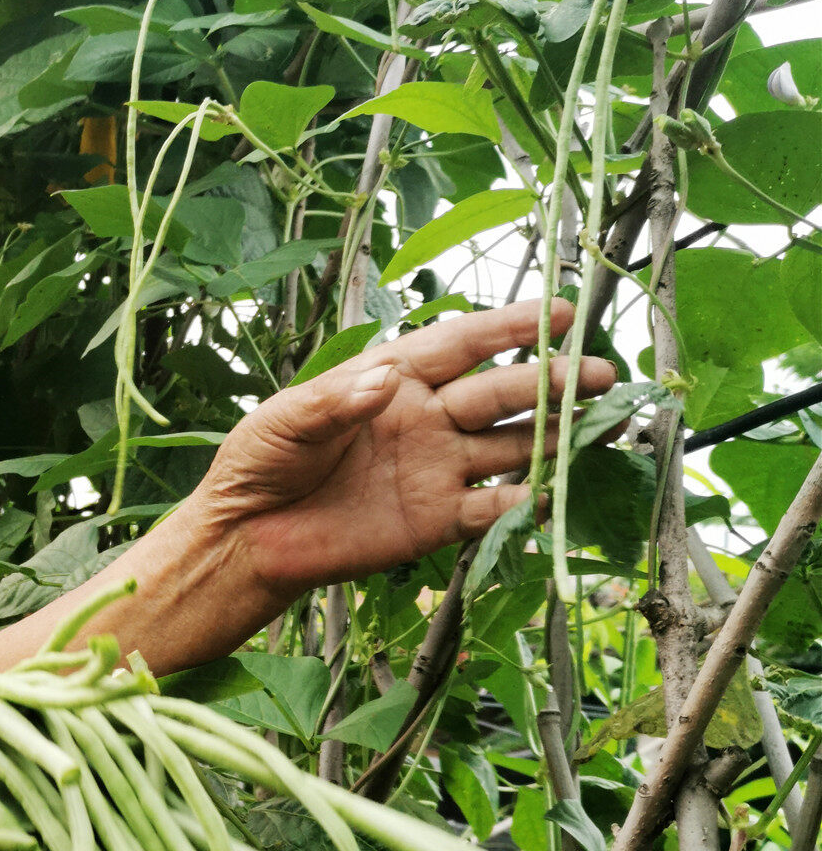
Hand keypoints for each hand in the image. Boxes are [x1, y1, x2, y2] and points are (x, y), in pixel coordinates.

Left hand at [189, 300, 615, 598]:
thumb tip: (383, 379)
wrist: (247, 538)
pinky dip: (524, 503)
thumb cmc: (260, 464)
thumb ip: (335, 401)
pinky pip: (491, 509)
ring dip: (557, 437)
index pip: (462, 344)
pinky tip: (553, 494)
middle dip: (553, 382)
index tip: (560, 312)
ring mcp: (438, 468)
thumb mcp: (285, 422)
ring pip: (512, 447)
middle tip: (600, 373)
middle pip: (502, 393)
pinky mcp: (438, 521)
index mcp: (394, 379)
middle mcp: (428, 418)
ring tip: (604, 424)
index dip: (510, 327)